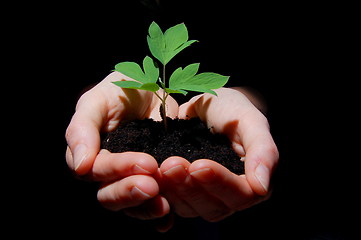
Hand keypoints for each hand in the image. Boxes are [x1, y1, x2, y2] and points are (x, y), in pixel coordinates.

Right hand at [65, 72, 177, 219]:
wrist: (151, 89)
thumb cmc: (119, 90)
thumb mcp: (97, 101)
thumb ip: (82, 129)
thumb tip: (80, 166)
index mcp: (91, 155)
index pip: (98, 171)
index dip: (118, 169)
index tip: (145, 162)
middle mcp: (109, 173)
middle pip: (110, 195)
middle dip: (130, 192)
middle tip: (153, 184)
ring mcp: (132, 179)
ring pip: (131, 205)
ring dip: (145, 207)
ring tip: (164, 204)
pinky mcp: (154, 181)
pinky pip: (152, 204)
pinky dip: (159, 216)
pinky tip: (168, 219)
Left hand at [158, 88, 278, 220]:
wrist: (207, 107)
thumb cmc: (232, 110)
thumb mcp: (250, 121)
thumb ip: (263, 150)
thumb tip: (262, 187)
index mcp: (252, 182)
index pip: (240, 194)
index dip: (220, 182)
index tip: (199, 164)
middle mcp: (229, 196)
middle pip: (213, 206)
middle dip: (191, 186)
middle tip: (172, 164)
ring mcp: (205, 197)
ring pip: (190, 208)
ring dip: (174, 190)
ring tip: (162, 166)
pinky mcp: (184, 193)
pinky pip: (172, 203)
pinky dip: (162, 194)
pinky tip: (152, 180)